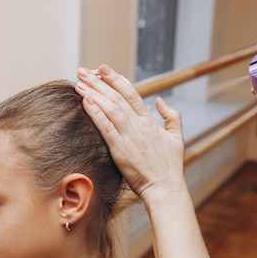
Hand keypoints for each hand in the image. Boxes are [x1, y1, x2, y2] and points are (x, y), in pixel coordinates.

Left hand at [75, 65, 186, 200]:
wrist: (165, 188)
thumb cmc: (170, 166)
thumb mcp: (177, 138)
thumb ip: (172, 117)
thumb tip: (161, 100)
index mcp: (150, 122)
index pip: (132, 94)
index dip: (116, 79)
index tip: (103, 69)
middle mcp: (139, 126)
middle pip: (117, 98)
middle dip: (99, 82)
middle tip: (83, 70)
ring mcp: (130, 138)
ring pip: (110, 109)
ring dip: (94, 94)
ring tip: (79, 82)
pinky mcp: (120, 151)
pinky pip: (106, 128)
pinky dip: (95, 114)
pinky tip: (85, 102)